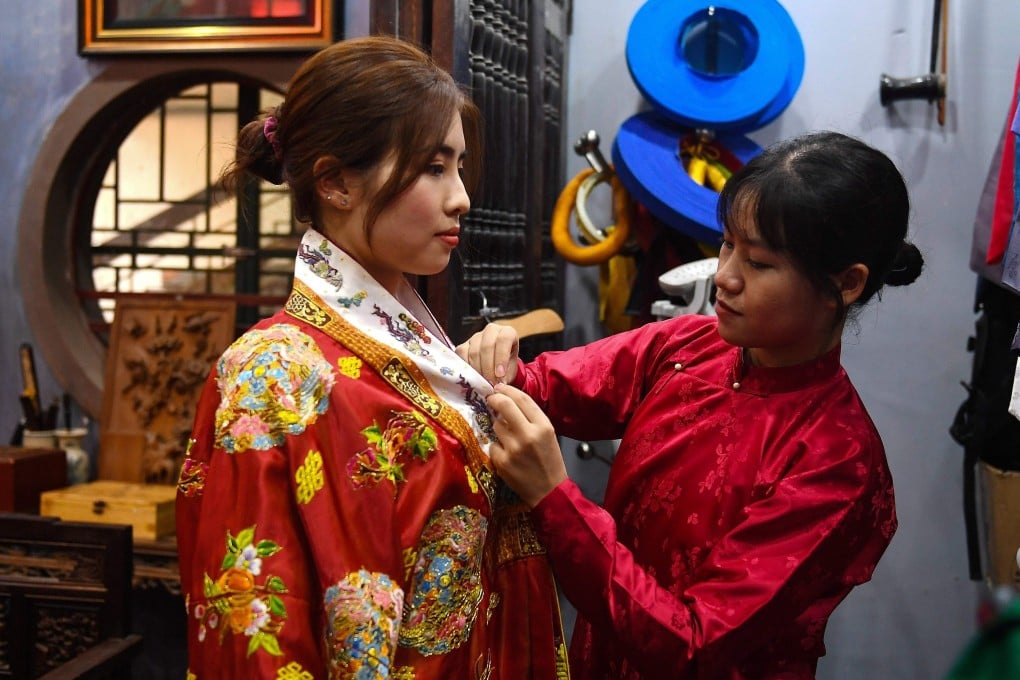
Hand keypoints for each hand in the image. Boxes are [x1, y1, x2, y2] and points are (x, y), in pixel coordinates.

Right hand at [456, 323, 519, 384]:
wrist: (497, 364)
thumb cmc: (506, 365)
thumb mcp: (511, 369)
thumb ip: (507, 375)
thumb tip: (499, 384)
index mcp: (507, 332)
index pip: (503, 339)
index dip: (502, 357)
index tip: (500, 374)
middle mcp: (491, 331)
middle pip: (487, 347)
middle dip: (488, 368)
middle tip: (491, 383)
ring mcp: (475, 337)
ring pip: (474, 352)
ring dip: (478, 370)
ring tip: (483, 383)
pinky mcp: (463, 345)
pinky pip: (461, 355)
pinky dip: (466, 368)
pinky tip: (472, 377)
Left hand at [486, 383, 566, 506]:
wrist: (549, 491)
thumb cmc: (549, 460)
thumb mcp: (548, 434)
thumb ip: (531, 417)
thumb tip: (508, 400)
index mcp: (543, 426)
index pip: (522, 399)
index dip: (507, 390)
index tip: (499, 388)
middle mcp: (528, 434)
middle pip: (504, 406)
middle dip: (494, 399)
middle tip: (491, 398)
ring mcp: (513, 448)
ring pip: (495, 425)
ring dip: (498, 427)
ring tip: (509, 437)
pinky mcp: (502, 462)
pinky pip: (492, 444)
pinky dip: (497, 447)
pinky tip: (507, 455)